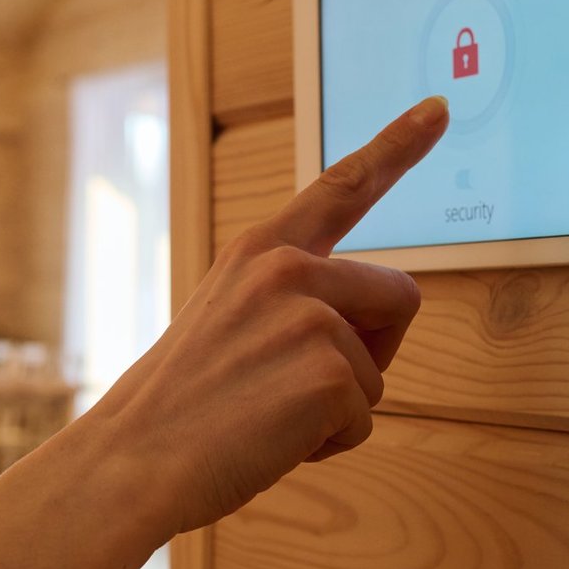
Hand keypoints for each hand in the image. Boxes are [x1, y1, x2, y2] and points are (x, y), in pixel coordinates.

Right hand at [91, 95, 448, 535]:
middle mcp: (287, 268)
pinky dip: (329, 444)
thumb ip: (287, 298)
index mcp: (259, 249)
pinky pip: (366, 419)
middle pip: (400, 297)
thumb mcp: (226, 318)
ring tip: (265, 416)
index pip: (341, 186)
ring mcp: (310, 317)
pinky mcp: (331, 374)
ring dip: (338, 408)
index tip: (437, 109)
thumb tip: (356, 324)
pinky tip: (270, 441)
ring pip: (379, 371)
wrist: (131, 459)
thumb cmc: (178, 404)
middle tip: (299, 387)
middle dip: (373, 350)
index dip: (397, 146)